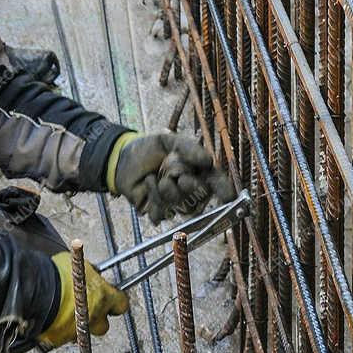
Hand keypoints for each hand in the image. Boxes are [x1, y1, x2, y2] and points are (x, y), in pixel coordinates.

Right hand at [38, 251, 127, 346]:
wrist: (38, 290)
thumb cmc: (58, 274)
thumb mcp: (80, 264)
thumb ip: (89, 274)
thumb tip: (90, 273)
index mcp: (103, 296)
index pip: (121, 304)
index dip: (116, 301)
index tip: (112, 297)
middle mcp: (95, 316)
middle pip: (103, 325)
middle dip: (98, 318)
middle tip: (89, 307)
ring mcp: (79, 329)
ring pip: (84, 330)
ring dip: (79, 322)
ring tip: (68, 310)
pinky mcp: (62, 338)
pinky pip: (66, 333)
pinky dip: (63, 326)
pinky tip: (55, 315)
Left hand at [109, 132, 232, 223]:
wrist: (123, 159)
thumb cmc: (148, 149)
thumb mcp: (168, 140)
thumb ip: (189, 148)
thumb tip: (209, 161)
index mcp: (197, 171)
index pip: (216, 182)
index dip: (224, 190)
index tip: (228, 195)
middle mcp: (190, 189)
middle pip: (199, 196)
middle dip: (189, 185)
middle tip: (179, 176)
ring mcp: (175, 203)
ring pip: (181, 205)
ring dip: (168, 188)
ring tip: (156, 175)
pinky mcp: (160, 213)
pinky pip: (162, 212)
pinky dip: (153, 195)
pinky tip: (148, 182)